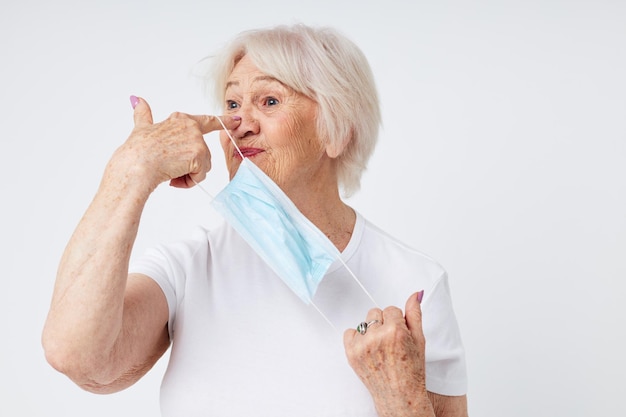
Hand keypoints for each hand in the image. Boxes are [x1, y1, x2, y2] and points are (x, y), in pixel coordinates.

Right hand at [113, 96, 240, 190]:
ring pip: (203, 166)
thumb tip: (137, 100)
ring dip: (188, 175)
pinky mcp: (199, 155)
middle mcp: (191, 127)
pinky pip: (200, 176)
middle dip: (189, 165)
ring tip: (169, 172)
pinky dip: (188, 181)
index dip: (223, 121)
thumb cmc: (136, 150)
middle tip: (170, 166)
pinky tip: (174, 178)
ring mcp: (196, 140)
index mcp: (180, 120)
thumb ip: (143, 115)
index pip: (207, 121)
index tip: (236, 120)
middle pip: (203, 154)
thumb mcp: (141, 128)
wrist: (135, 165)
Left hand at [343, 291, 433, 416]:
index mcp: (395, 332)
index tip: (399, 334)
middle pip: (375, 312)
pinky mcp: (351, 354)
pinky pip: (349, 332)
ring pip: (364, 322)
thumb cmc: (412, 371)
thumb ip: (415, 314)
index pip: (391, 309)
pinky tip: (368, 349)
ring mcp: (362, 346)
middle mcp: (377, 337)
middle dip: (383, 323)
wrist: (400, 396)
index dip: (397, 322)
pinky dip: (357, 339)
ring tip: (380, 348)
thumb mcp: (419, 340)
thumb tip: (415, 294)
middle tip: (390, 342)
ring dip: (371, 331)